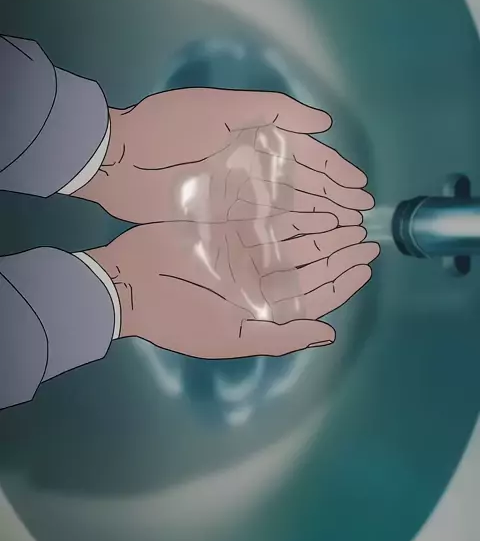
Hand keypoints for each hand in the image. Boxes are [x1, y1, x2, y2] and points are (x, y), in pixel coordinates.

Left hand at [75, 89, 372, 224]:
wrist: (117, 160)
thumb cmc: (169, 129)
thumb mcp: (222, 108)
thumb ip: (273, 111)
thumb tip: (325, 124)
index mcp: (255, 137)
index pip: (306, 155)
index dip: (334, 171)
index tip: (360, 188)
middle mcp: (252, 167)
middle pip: (302, 186)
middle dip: (334, 200)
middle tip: (361, 219)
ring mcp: (237, 196)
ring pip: (287, 209)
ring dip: (317, 220)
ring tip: (345, 234)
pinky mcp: (220, 220)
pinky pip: (262, 228)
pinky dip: (286, 237)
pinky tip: (307, 248)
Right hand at [89, 216, 379, 358]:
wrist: (129, 284)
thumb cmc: (179, 316)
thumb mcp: (230, 336)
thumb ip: (281, 335)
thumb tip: (329, 335)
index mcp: (265, 308)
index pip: (315, 295)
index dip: (343, 279)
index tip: (367, 262)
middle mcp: (262, 280)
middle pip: (311, 263)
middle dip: (340, 248)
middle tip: (367, 233)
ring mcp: (247, 252)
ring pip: (297, 239)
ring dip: (324, 228)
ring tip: (352, 215)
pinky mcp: (231, 228)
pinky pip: (272, 219)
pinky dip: (296, 213)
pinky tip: (318, 204)